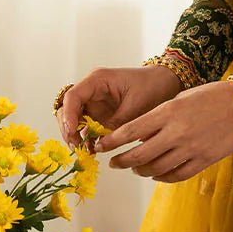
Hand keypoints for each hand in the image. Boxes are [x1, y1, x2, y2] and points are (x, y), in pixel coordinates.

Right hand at [55, 66, 180, 149]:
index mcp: (98, 80)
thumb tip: (99, 142)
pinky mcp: (100, 115)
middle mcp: (91, 90)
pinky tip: (91, 150)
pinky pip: (86, 127)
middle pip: (67, 109)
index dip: (69, 115)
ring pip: (74, 120)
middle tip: (76, 146)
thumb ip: (116, 123)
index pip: (73, 96)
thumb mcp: (135, 105)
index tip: (72, 132)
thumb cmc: (152, 86)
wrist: (165, 84)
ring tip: (83, 152)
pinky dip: (86, 139)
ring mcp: (94, 103)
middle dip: (68, 128)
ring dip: (75, 136)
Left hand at [94, 70, 232, 182]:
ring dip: (141, 171)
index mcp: (168, 112)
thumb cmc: (212, 96)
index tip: (101, 146)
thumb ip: (160, 117)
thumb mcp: (181, 99)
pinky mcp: (204, 161)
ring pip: (156, 169)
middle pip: (139, 155)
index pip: (130, 131)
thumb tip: (138, 135)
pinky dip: (162, 177)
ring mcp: (190, 149)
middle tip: (115, 162)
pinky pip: (176, 175)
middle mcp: (176, 132)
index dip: (111, 142)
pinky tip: (157, 174)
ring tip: (136, 168)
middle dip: (122, 161)